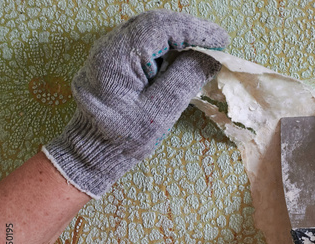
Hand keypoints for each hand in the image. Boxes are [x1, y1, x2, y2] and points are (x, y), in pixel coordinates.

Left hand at [43, 9, 228, 198]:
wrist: (93, 149)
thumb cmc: (124, 137)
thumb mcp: (159, 112)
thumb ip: (185, 79)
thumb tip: (211, 56)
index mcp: (116, 58)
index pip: (160, 28)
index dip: (195, 30)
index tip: (221, 40)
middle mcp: (109, 46)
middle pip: (155, 23)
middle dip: (189, 29)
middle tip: (217, 41)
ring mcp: (109, 50)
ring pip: (150, 29)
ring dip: (179, 35)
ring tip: (205, 47)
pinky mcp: (115, 59)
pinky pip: (144, 41)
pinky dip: (168, 44)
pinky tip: (183, 55)